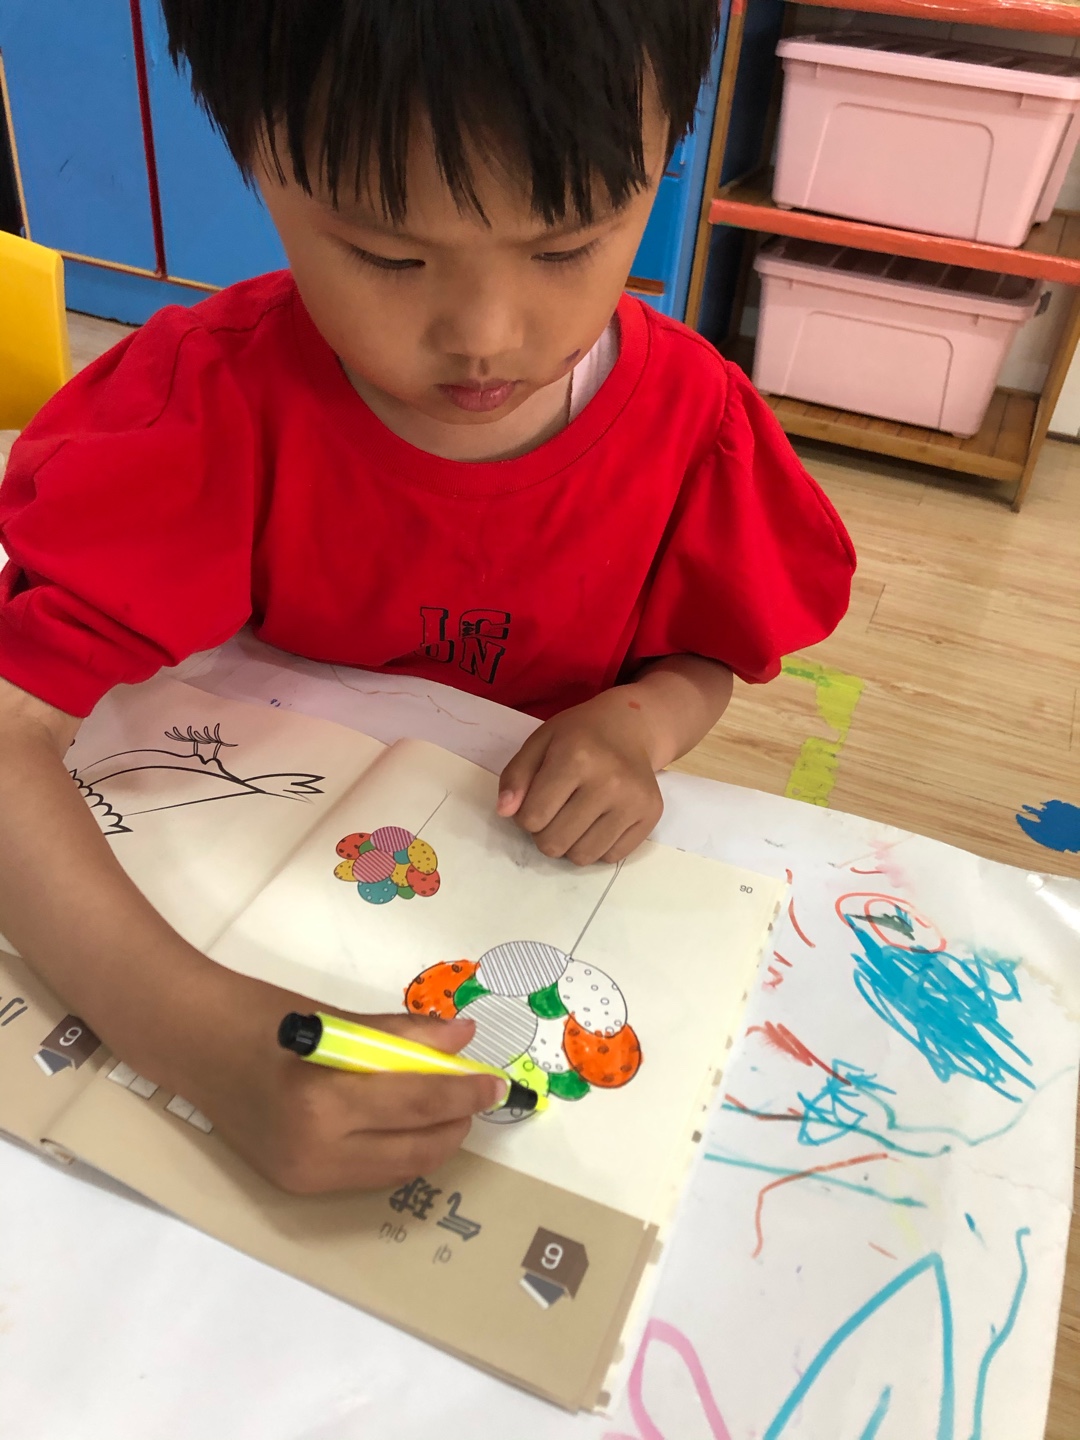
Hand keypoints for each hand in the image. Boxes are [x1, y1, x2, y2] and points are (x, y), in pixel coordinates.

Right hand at [153, 963, 502, 1195]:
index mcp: (324, 1102)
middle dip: (456, 1124)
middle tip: (476, 1095)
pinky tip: (409, 1126)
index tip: (494, 1081)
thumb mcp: (336, 1019)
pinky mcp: (296, 1185)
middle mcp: (315, 1153)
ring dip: (432, 1143)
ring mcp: (304, 1177)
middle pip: (414, 1149)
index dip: (463, 1093)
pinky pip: (366, 1175)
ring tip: (449, 1110)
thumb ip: (403, 1034)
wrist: (190, 1044)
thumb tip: (463, 1036)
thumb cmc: (261, 1018)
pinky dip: (397, 1152)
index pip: (416, 1104)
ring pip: (396, 1171)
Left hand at [496, 688, 663, 865]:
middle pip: (554, 843)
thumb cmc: (579, 735)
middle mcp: (609, 781)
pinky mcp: (651, 815)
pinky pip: (611, 857)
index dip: (526, 815)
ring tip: (576, 817)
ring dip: (570, 844)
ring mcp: (633, 800)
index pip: (532, 818)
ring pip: (582, 857)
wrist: (631, 726)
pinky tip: (600, 820)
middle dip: (545, 833)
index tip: (537, 799)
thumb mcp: (540, 742)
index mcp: (576, 757)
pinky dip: (598, 846)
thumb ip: (516, 776)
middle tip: (555, 811)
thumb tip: (505, 812)